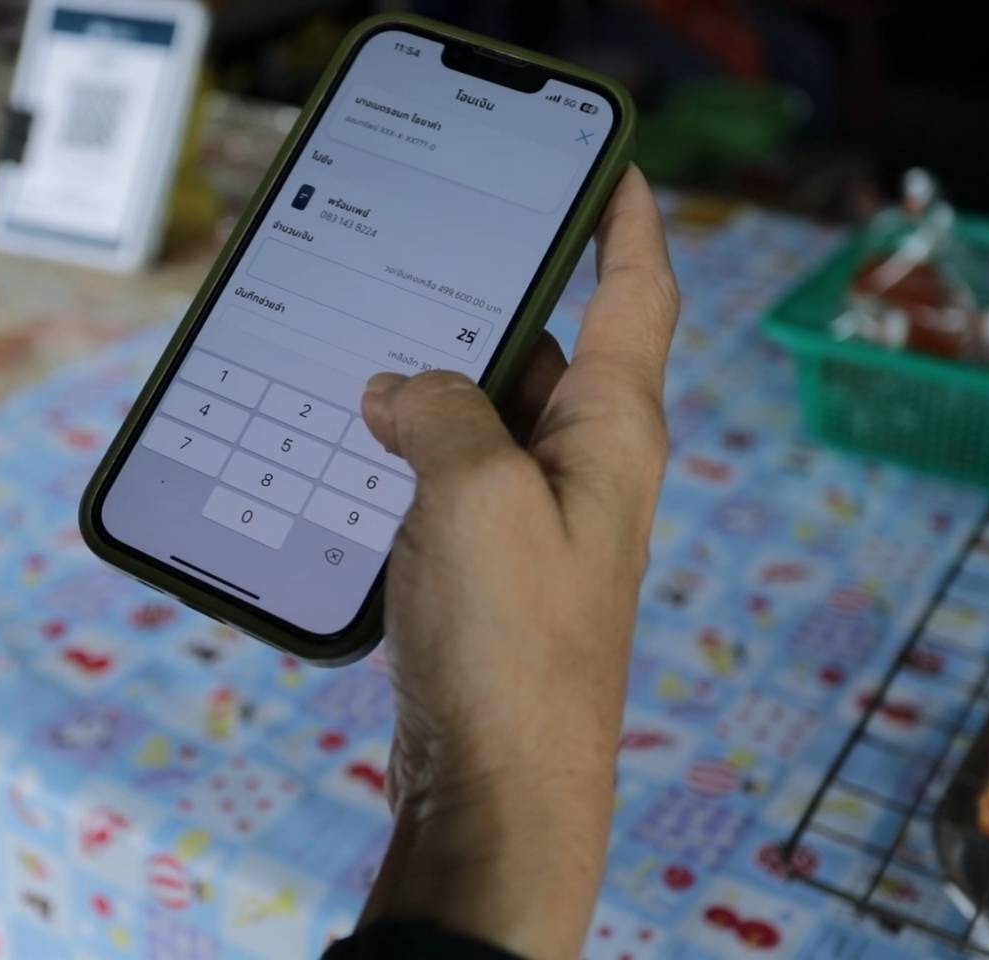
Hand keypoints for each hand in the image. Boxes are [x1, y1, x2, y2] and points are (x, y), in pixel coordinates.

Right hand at [356, 167, 677, 957]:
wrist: (500, 787)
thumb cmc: (515, 647)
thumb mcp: (476, 496)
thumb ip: (439, 414)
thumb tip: (399, 390)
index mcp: (614, 433)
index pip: (637, 297)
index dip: (628, 223)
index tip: (613, 168)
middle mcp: (583, 467)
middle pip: (545, 348)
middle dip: (489, 300)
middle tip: (420, 248)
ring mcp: (532, 519)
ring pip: (484, 414)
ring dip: (432, 382)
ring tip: (363, 336)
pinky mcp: (486, 566)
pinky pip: (448, 478)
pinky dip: (407, 449)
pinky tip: (352, 439)